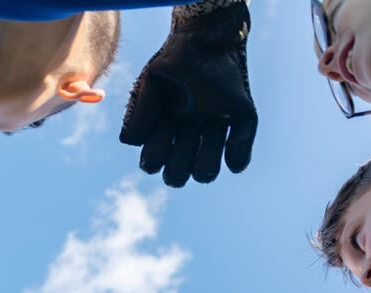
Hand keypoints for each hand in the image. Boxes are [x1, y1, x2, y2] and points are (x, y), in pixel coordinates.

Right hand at [120, 2, 255, 186]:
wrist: (209, 37)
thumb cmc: (177, 60)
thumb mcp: (152, 81)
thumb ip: (139, 111)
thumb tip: (130, 143)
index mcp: (164, 130)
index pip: (154, 164)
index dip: (153, 157)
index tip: (159, 132)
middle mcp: (188, 136)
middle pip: (178, 176)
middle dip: (177, 168)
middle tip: (182, 137)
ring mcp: (214, 131)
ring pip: (207, 173)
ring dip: (204, 163)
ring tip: (207, 131)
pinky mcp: (240, 123)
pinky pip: (239, 159)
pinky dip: (236, 156)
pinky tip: (225, 128)